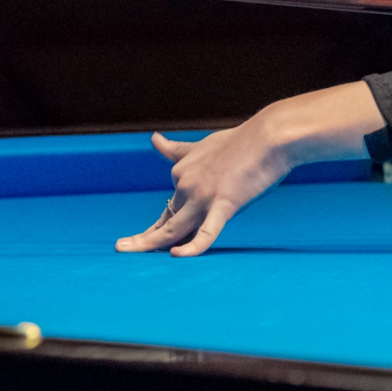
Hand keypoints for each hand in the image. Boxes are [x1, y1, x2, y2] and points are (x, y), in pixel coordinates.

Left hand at [115, 81, 382, 256]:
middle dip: (141, 237)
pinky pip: (206, 231)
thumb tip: (153, 140)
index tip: (149, 235)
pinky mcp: (224, 204)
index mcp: (183, 171)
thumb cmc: (242, 140)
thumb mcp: (204, 144)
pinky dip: (192, 246)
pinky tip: (178, 256)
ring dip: (148, 242)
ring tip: (128, 251)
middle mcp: (187, 183)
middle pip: (164, 218)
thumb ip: (178, 149)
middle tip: (121, 247)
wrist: (270, 135)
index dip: (161, 222)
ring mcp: (204, 195)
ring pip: (172, 227)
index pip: (169, 204)